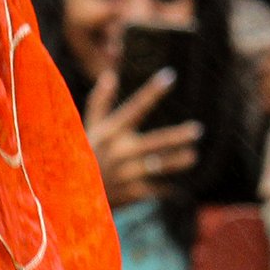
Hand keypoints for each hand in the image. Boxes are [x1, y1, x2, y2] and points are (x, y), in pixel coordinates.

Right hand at [84, 68, 202, 205]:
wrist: (72, 194)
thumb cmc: (83, 154)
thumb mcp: (89, 128)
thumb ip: (100, 102)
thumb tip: (110, 75)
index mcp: (110, 132)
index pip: (135, 108)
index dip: (152, 91)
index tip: (170, 76)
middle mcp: (118, 151)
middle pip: (154, 142)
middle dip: (176, 137)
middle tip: (197, 130)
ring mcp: (125, 174)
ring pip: (157, 166)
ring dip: (176, 161)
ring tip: (193, 156)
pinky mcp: (130, 193)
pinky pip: (154, 188)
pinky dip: (163, 188)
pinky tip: (174, 188)